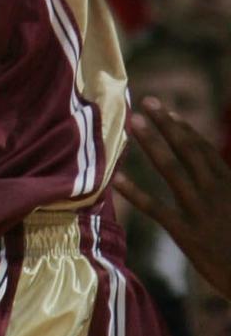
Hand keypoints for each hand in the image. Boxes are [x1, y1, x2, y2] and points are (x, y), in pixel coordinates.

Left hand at [115, 97, 230, 297]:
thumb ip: (225, 188)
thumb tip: (212, 171)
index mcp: (228, 184)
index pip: (203, 149)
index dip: (184, 129)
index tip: (168, 111)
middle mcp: (213, 191)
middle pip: (186, 149)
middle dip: (166, 124)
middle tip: (147, 102)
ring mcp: (198, 210)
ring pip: (171, 169)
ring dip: (152, 143)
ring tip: (134, 123)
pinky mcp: (186, 233)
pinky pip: (156, 208)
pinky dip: (135, 193)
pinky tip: (116, 179)